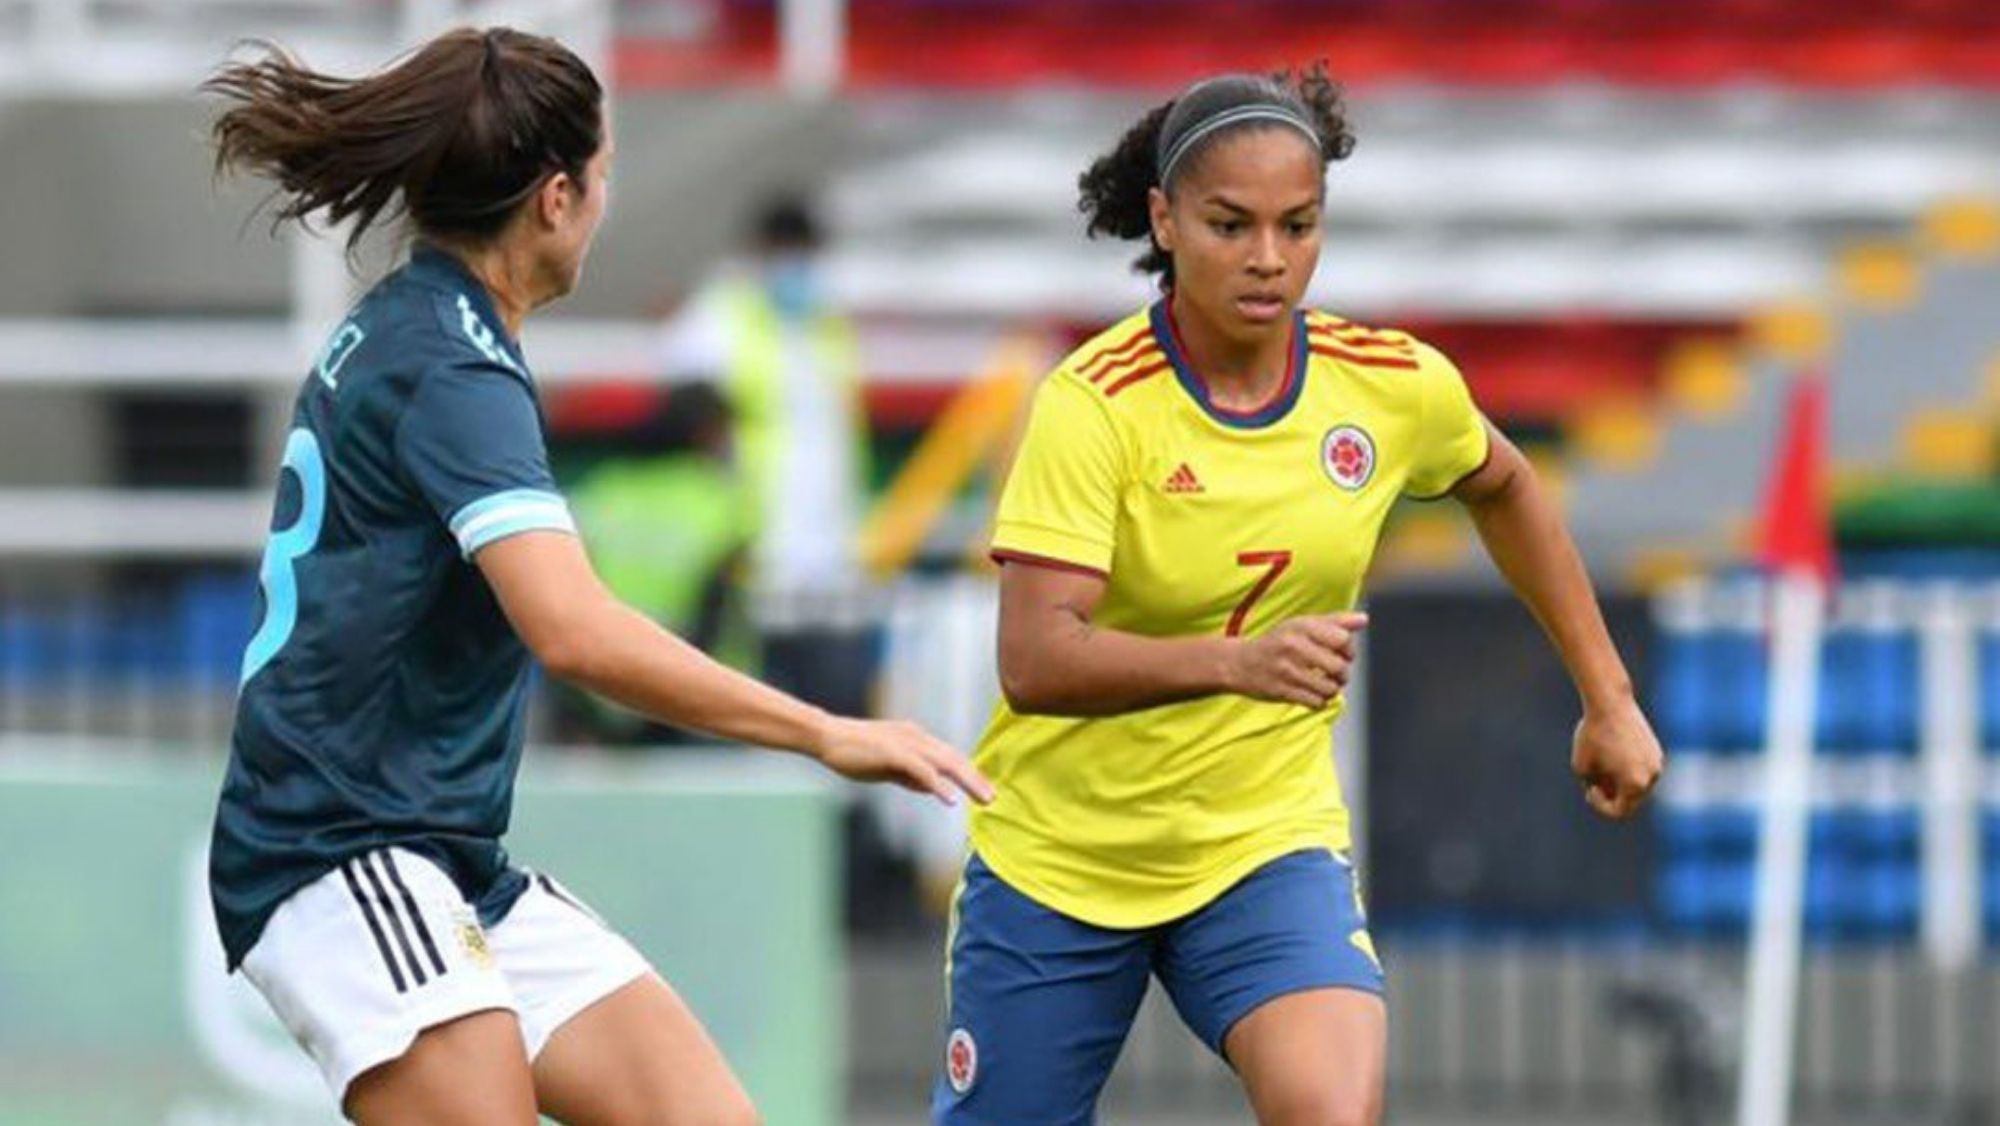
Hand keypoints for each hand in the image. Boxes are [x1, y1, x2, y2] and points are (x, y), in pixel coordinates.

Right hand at [812, 716, 995, 806]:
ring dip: (967, 781)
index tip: (984, 789)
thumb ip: (909, 776)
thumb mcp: (887, 766)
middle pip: (954, 758)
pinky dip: (938, 784)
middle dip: (975, 778)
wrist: (826, 736)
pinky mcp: (893, 752)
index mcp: (916, 738)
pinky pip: (922, 770)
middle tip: (993, 798)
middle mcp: (916, 737)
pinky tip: (950, 799)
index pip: (949, 756)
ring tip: (984, 798)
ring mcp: (905, 743)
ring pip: (945, 762)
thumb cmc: (853, 752)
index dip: (969, 773)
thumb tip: (931, 788)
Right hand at [1225, 611, 1367, 708]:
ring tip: (1325, 685)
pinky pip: (1316, 703)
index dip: (1349, 650)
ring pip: (1330, 688)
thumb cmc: (1278, 642)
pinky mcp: (1282, 691)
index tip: (1344, 654)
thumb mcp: (1302, 625)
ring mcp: (1287, 670)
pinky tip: (1313, 694)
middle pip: (1339, 667)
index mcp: (1301, 627)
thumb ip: (1335, 621)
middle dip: (1343, 674)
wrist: (1239, 663)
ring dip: (1332, 690)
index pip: (1342, 639)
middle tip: (1337, 674)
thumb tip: (1364, 619)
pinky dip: (1320, 701)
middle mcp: (1294, 647)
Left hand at [1571, 694, 1663, 819]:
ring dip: (1621, 782)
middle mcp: (1652, 776)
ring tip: (1602, 763)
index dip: (1601, 806)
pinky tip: (1613, 753)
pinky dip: (1629, 769)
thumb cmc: (1592, 735)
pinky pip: (1642, 770)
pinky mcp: (1657, 751)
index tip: (1589, 789)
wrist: (1609, 703)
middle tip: (1594, 781)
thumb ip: (1594, 787)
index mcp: (1636, 784)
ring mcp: (1658, 763)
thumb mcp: (1582, 768)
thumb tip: (1607, 793)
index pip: (1620, 812)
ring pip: (1638, 785)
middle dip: (1613, 796)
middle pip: (1631, 800)